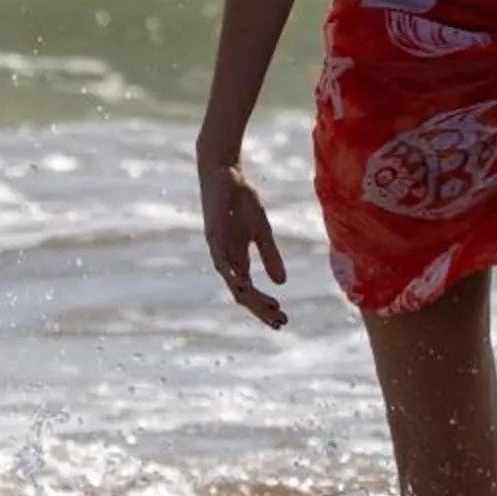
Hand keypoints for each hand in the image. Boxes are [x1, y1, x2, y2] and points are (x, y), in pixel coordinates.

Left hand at [198, 159, 288, 328]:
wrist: (224, 173)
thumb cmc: (240, 200)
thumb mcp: (262, 231)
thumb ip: (269, 256)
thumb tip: (281, 283)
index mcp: (237, 260)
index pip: (249, 292)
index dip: (264, 307)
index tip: (283, 319)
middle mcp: (226, 260)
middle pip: (242, 294)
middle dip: (261, 310)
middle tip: (280, 322)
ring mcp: (218, 250)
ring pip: (234, 283)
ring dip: (252, 298)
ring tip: (270, 309)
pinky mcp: (213, 237)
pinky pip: (221, 262)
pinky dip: (233, 276)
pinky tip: (245, 286)